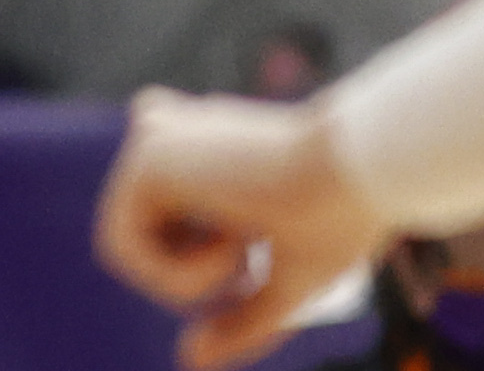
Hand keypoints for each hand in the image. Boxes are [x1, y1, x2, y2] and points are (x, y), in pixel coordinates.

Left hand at [96, 89, 391, 368]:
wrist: (362, 169)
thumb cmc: (342, 218)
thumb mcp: (290, 282)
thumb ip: (244, 318)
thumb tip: (190, 360)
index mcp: (210, 149)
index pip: (152, 192)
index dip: (181, 242)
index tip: (244, 245)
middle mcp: (177, 136)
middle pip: (139, 238)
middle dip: (190, 278)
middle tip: (247, 261)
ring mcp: (157, 141)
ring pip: (125, 248)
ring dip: (188, 279)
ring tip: (245, 252)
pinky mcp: (145, 155)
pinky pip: (121, 246)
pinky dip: (179, 273)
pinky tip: (233, 243)